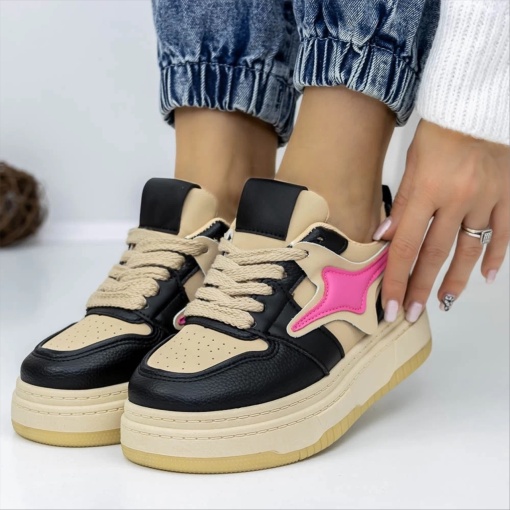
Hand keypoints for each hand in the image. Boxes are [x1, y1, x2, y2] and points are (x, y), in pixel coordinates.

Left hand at [374, 119, 509, 321]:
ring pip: (469, 249)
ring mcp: (486, 198)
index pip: (406, 246)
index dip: (397, 279)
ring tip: (443, 303)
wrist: (478, 106)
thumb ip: (401, 204)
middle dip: (421, 288)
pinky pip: (504, 233)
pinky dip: (496, 256)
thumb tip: (385, 239)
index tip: (391, 306)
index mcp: (426, 190)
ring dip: (456, 279)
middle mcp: (456, 198)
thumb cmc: (438, 133)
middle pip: (435, 254)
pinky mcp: (507, 195)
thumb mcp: (411, 164)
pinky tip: (487, 277)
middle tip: (412, 313)